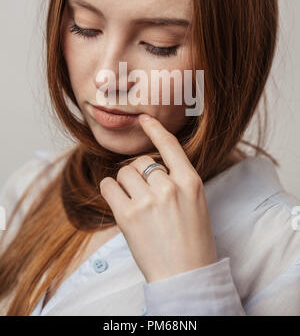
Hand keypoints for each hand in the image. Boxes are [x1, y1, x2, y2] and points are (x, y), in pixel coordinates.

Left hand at [99, 114, 217, 282]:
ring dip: (124, 183)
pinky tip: (118, 202)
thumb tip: (151, 167)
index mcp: (191, 182)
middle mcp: (169, 187)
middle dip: (138, 173)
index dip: (155, 130)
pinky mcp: (127, 216)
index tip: (144, 119)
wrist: (185, 276)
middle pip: (141, 162)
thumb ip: (178, 181)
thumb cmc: (194, 241)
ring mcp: (148, 201)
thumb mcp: (196, 203)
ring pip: (124, 172)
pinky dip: (110, 190)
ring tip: (133, 202)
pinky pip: (109, 186)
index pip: (170, 146)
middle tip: (144, 194)